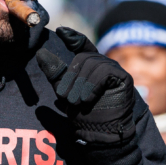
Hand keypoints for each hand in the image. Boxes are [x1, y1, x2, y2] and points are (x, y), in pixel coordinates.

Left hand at [35, 27, 135, 143]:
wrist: (100, 133)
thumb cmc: (84, 115)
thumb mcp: (64, 92)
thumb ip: (55, 74)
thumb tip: (41, 53)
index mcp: (90, 67)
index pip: (82, 45)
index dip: (73, 37)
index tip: (60, 31)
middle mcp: (103, 65)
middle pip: (83, 58)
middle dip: (71, 78)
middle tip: (66, 98)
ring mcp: (115, 70)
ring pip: (92, 64)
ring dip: (80, 85)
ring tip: (77, 102)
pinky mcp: (124, 78)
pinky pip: (104, 72)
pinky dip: (92, 85)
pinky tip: (87, 99)